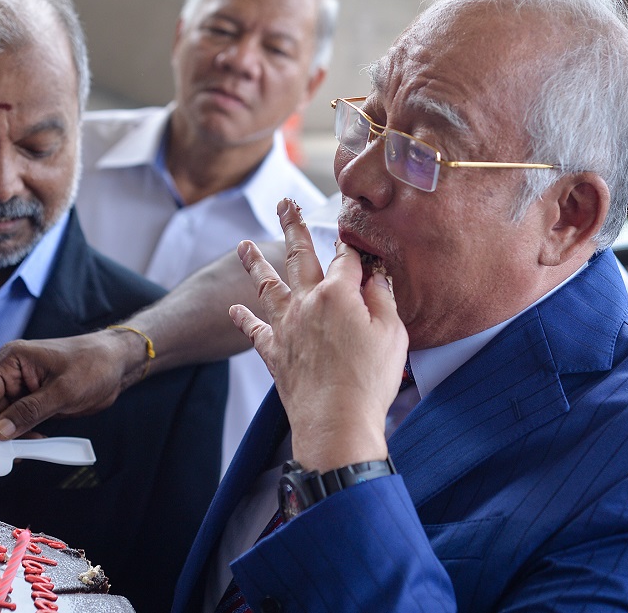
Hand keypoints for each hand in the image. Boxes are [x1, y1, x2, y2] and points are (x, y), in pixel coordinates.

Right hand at [0, 330, 140, 439]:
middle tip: (10, 449)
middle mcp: (14, 372)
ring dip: (12, 433)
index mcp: (13, 360)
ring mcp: (25, 387)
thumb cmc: (94, 364)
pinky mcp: (37, 400)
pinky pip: (21, 420)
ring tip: (26, 446)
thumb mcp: (63, 390)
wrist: (119, 364)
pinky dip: (24, 432)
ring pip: (5, 416)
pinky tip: (34, 441)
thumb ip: (30, 411)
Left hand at [229, 198, 408, 471]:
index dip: (352, 245)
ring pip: (267, 286)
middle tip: (284, 205)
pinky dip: (243, 319)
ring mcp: (286, 327)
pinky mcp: (274, 353)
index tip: (352, 233)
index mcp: (338, 293)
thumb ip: (383, 299)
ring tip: (243, 246)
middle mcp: (307, 302)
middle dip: (293, 227)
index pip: (346, 258)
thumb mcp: (393, 334)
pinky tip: (234, 309)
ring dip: (255, 264)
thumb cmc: (369, 380)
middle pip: (299, 256)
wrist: (335, 423)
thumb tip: (376, 275)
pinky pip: (254, 331)